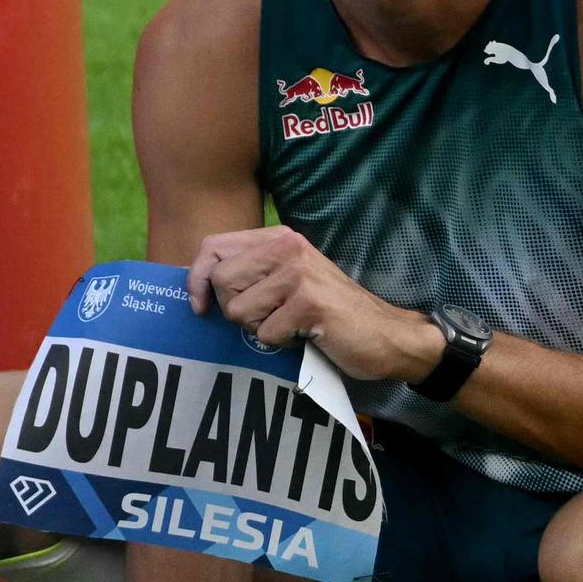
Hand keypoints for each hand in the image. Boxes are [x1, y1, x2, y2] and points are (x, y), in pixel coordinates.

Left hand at [186, 226, 443, 381]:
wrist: (386, 335)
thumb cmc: (328, 313)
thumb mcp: (287, 279)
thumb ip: (250, 272)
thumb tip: (196, 285)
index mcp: (279, 238)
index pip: (213, 246)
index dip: (197, 278)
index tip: (200, 305)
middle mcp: (288, 247)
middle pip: (221, 280)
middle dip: (234, 309)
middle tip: (266, 317)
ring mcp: (299, 274)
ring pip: (238, 309)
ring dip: (258, 328)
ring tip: (289, 324)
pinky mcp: (309, 303)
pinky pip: (264, 333)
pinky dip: (280, 343)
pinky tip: (305, 335)